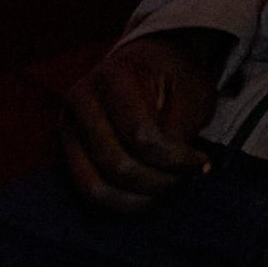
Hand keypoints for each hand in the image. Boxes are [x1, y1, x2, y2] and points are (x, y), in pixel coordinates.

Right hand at [56, 29, 223, 210]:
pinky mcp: (67, 152)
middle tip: (186, 178)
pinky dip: (121, 201)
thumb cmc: (171, 78)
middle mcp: (81, 101)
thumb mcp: (190, 92)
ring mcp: (68, 128)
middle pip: (116, 164)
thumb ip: (179, 129)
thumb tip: (176, 169)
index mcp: (113, 77)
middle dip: (159, 182)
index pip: (140, 133)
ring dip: (139, 199)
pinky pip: (88, 191)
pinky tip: (149, 193)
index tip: (201, 161)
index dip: (174, 158)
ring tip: (168, 187)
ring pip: (95, 187)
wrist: (145, 65)